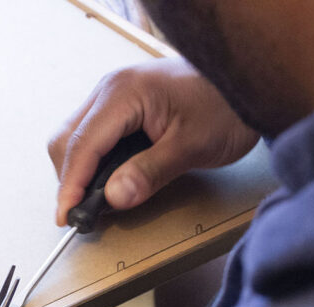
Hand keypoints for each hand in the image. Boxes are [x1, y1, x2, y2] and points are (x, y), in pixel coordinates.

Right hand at [49, 58, 259, 224]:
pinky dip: (91, 161)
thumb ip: (150, 173)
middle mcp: (110, 88)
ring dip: (79, 171)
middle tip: (84, 214)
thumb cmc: (227, 106)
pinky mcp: (120, 104)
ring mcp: (113, 94)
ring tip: (96, 200)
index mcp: (124, 93)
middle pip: (67, 140)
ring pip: (74, 137)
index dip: (70, 185)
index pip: (81, 145)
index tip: (66, 216)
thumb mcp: (192, 146)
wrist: (247, 82)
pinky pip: (91, 134)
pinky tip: (108, 179)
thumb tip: (113, 198)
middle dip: (70, 179)